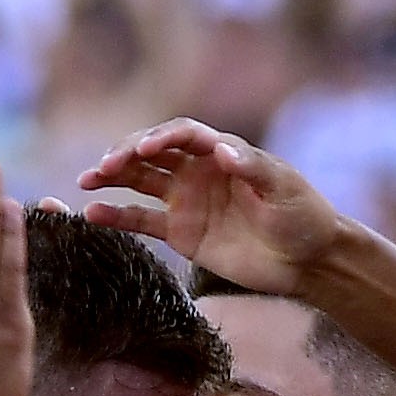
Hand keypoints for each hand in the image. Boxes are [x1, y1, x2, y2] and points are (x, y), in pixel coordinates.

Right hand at [80, 120, 339, 292]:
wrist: (307, 261)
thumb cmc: (302, 217)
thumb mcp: (283, 190)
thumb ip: (253, 169)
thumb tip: (222, 151)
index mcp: (223, 152)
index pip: (183, 134)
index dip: (161, 136)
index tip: (144, 148)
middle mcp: (199, 170)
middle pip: (153, 152)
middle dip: (126, 154)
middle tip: (104, 165)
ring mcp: (187, 200)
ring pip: (141, 180)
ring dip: (113, 177)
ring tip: (87, 180)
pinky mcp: (181, 232)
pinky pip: (142, 220)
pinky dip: (117, 216)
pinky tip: (92, 215)